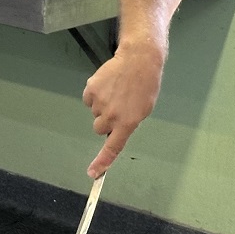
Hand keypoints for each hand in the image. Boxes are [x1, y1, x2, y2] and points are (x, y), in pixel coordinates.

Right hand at [82, 44, 164, 178]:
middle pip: (99, 128)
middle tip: (118, 107)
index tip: (93, 174)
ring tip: (116, 90)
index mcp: (128, 123)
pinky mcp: (91, 89)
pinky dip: (95, 94)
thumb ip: (128, 123)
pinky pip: (89, 99)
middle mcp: (112, 115)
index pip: (113, 148)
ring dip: (102, 105)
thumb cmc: (146, 85)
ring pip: (95, 112)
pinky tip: (107, 84)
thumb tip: (114, 131)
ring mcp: (99, 102)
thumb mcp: (143, 110)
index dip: (102, 162)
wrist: (138, 59)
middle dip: (106, 121)